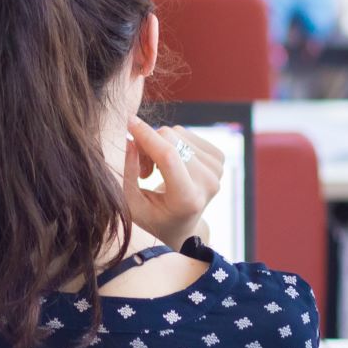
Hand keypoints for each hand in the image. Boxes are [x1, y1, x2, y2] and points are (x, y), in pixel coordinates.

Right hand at [122, 117, 224, 250]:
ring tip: (155, 170)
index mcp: (187, 199)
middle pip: (171, 141)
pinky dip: (171, 143)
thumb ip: (128, 173)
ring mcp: (217, 170)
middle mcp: (208, 184)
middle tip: (141, 169)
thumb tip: (130, 140)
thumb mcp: (132, 204)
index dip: (147, 137)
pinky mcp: (219, 159)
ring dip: (158, 145)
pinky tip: (170, 163)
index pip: (168, 157)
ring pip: (178, 133)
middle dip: (148, 144)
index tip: (128, 123)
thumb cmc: (153, 217)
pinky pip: (186, 133)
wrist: (182, 225)